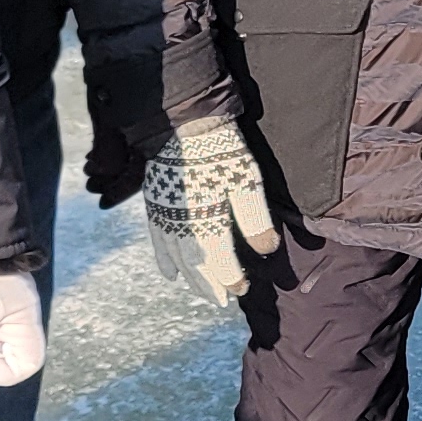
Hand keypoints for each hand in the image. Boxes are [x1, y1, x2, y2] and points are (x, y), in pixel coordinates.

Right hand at [142, 115, 278, 304]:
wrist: (184, 120)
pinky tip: (170, 274)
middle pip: (195, 264)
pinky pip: (157, 240)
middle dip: (208, 284)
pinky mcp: (155, 204)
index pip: (219, 260)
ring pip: (176, 256)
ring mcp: (165, 214)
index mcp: (206, 219)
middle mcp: (182, 223)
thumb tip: (266, 250)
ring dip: (189, 277)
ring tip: (201, 291)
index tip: (241, 288)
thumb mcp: (247, 182)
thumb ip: (255, 219)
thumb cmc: (222, 151)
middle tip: (221, 300)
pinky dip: (163, 259)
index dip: (230, 278)